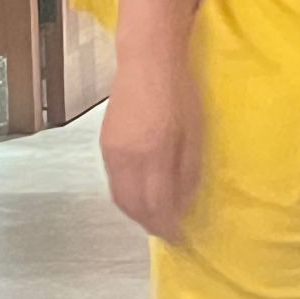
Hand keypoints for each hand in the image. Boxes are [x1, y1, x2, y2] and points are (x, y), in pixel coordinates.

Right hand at [100, 47, 201, 240]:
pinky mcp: (105, 144)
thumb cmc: (181, 92)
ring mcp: (111, 152)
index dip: (166, 225)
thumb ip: (187, 171)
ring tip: (155, 216)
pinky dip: (127, 194)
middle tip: (166, 231)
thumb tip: (182, 203)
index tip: (178, 238)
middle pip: (132, 206)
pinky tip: (141, 192)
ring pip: (119, 196)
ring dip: (136, 211)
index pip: (155, 205)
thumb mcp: (195, 133)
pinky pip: (114, 180)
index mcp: (152, 155)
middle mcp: (126, 159)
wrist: (147, 61)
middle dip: (149, 223)